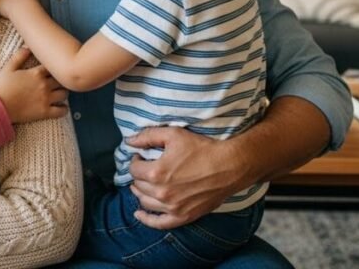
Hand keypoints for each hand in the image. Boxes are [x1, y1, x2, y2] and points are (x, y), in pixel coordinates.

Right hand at [0, 47, 68, 122]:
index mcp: (36, 73)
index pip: (53, 66)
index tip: (51, 70)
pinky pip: (62, 111)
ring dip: (63, 92)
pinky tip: (61, 107)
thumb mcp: (8, 68)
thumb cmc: (2, 87)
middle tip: (57, 82)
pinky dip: (64, 109)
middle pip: (61, 79)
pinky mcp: (45, 112)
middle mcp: (44, 85)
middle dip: (60, 80)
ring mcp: (46, 99)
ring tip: (59, 93)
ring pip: (64, 93)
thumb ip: (19, 56)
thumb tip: (28, 47)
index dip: (53, 68)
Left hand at [126, 127, 247, 229]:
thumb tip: (129, 141)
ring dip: (141, 192)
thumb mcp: (173, 135)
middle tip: (145, 168)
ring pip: (144, 202)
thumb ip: (148, 136)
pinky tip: (139, 214)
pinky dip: (147, 219)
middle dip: (139, 175)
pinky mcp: (183, 216)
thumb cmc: (202, 148)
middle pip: (138, 185)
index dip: (136, 161)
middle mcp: (161, 193)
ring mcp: (172, 207)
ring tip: (144, 184)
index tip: (142, 157)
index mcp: (156, 172)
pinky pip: (159, 223)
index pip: (134, 169)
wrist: (229, 166)